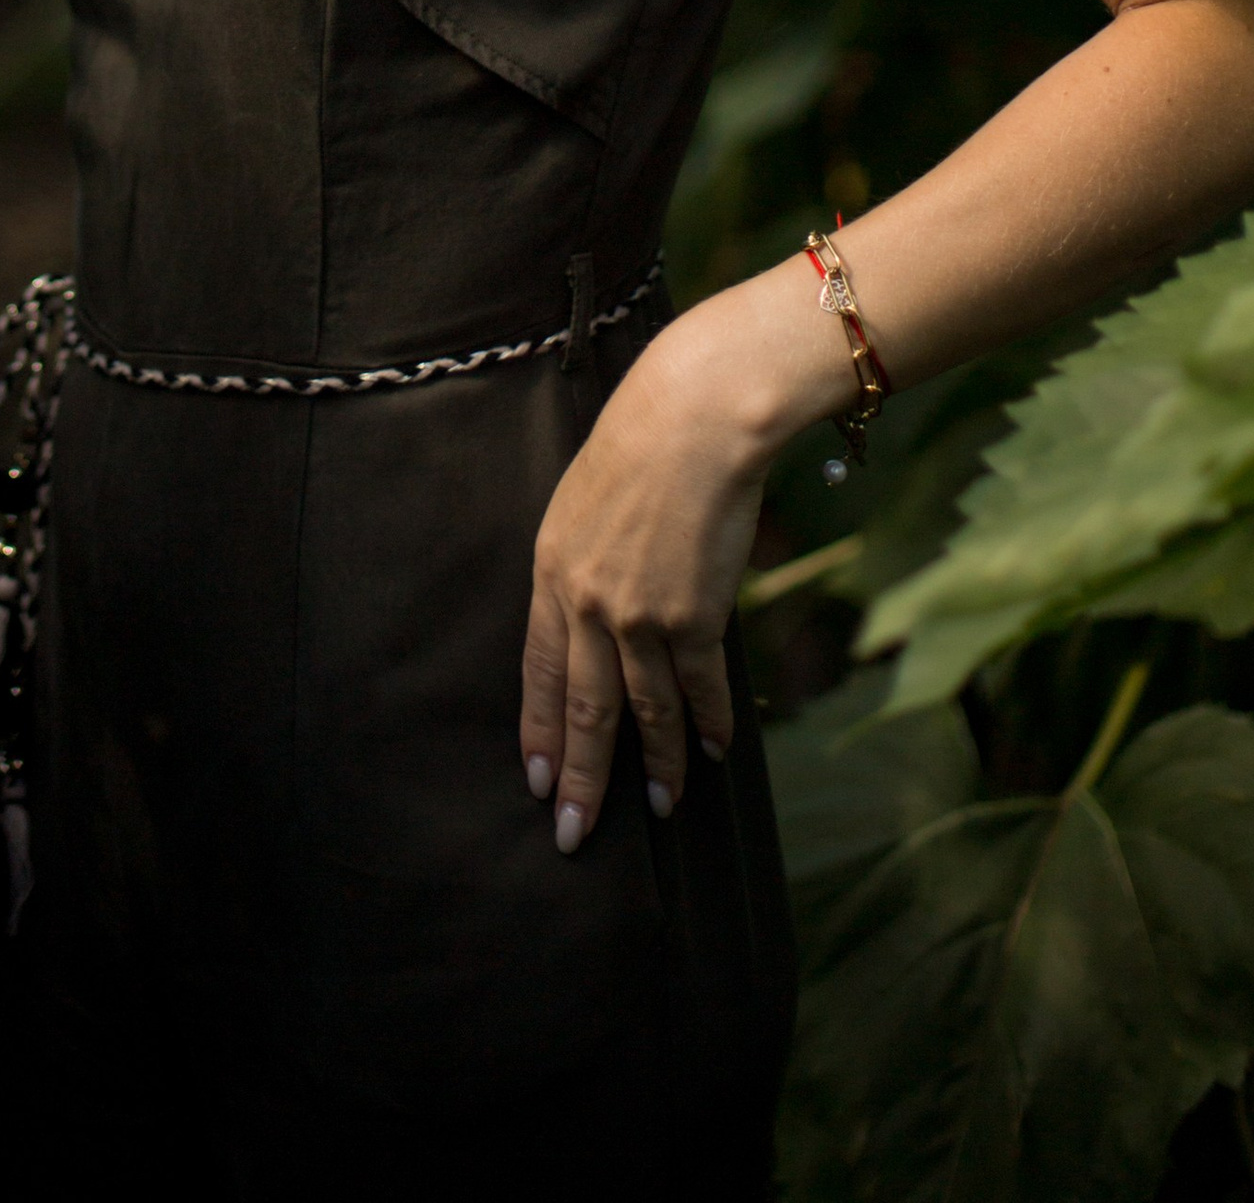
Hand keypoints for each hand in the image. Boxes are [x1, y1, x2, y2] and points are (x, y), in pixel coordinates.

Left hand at [519, 311, 772, 853]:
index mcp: (551, 572)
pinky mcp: (695, 616)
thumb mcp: (582, 504)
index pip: (538, 673)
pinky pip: (702, 690)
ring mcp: (641, 614)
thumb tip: (596, 617)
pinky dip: (710, 725)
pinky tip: (715, 752)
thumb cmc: (641, 444)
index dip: (539, 731)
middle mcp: (588, 603)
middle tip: (575, 834)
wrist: (694, 418)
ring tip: (662, 807)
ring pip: (646, 713)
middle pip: (583, 709)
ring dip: (658, 767)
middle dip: (581, 779)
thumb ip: (583, 564)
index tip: (539, 780)